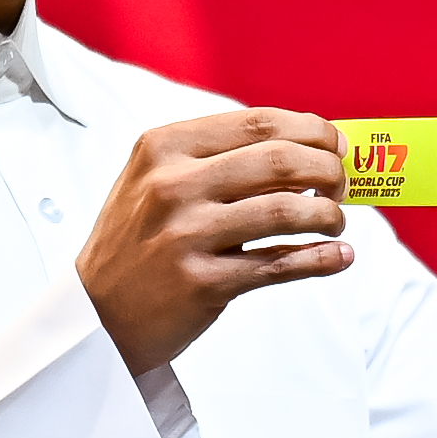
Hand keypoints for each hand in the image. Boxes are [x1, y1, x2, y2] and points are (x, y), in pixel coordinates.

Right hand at [79, 109, 352, 372]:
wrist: (96, 314)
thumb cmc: (137, 241)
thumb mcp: (155, 181)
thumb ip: (216, 159)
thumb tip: (304, 151)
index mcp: (162, 148)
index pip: (258, 123)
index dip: (312, 130)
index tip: (337, 144)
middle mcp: (171, 186)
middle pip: (279, 160)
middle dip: (328, 169)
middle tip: (341, 185)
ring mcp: (186, 236)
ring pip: (286, 210)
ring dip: (328, 215)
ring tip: (335, 222)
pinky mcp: (202, 283)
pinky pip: (280, 265)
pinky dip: (320, 259)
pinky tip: (338, 257)